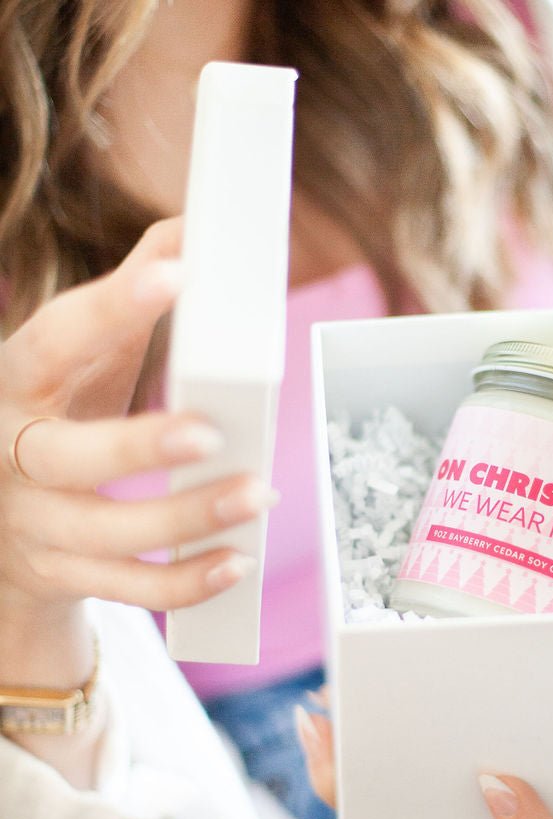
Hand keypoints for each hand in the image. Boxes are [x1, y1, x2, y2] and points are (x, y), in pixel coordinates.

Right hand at [0, 218, 275, 618]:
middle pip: (68, 455)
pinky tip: (237, 561)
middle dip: (139, 444)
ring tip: (259, 493)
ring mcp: (35, 525)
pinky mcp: (63, 575)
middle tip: (212, 431)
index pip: (55, 341)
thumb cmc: (55, 420)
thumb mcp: (77, 363)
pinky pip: (126, 587)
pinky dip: (184, 580)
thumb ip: (126, 302)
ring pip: (106, 531)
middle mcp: (13, 457)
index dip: (112, 308)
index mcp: (15, 386)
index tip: (179, 273)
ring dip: (186, 517)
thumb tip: (189, 229)